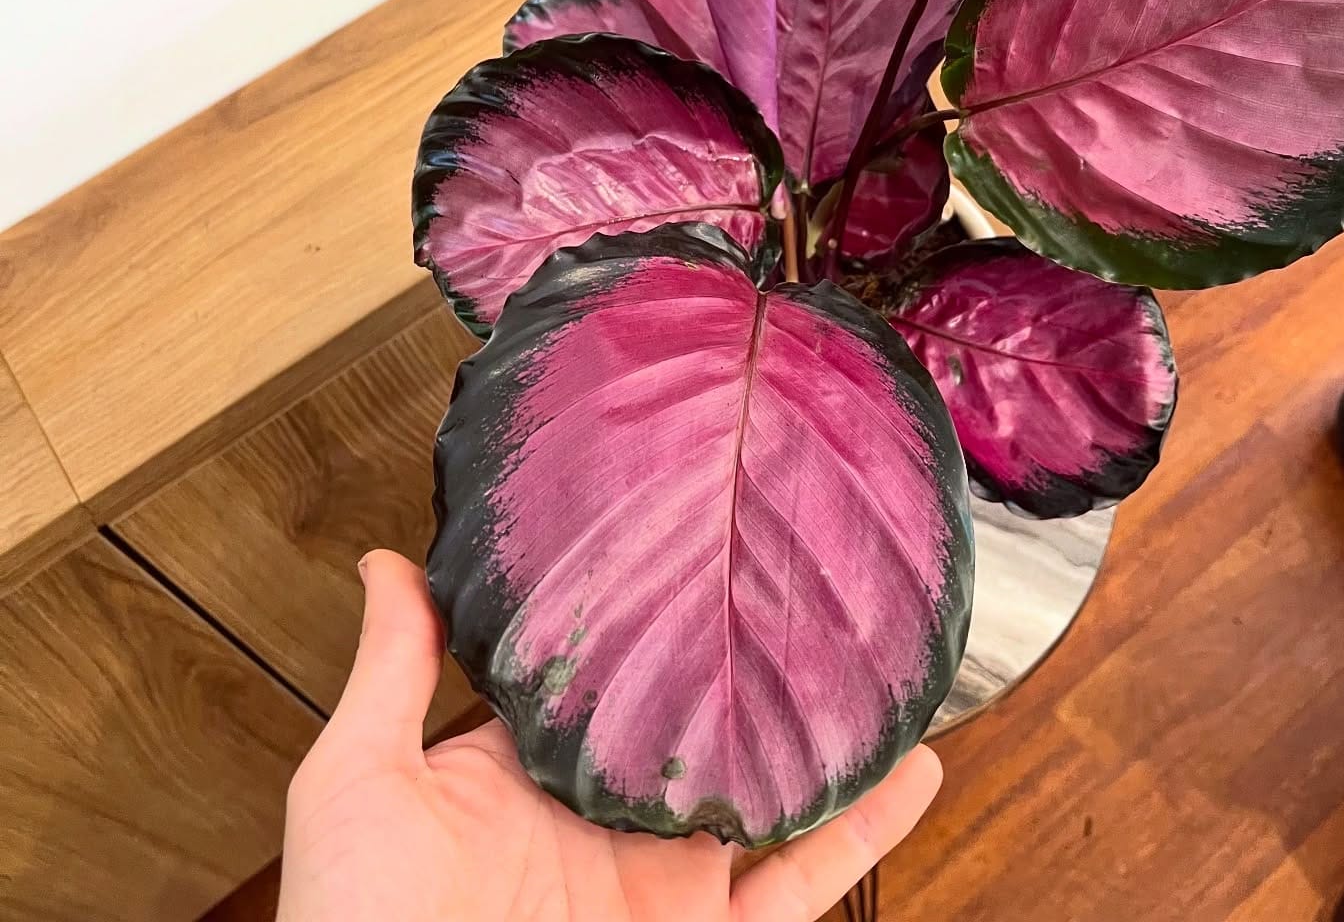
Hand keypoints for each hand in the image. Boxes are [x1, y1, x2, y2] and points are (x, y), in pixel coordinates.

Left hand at [278, 551, 943, 921]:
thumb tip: (389, 563)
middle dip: (750, 662)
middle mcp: (610, 818)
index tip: (695, 534)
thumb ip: (393, 672)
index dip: (651, 607)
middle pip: (700, 724)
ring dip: (825, 734)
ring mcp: (667, 878)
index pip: (607, 670)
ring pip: (769, 793)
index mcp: (534, 773)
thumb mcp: (362, 781)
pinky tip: (910, 768)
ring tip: (877, 659)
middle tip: (806, 579)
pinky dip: (861, 830)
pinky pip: (803, 881)